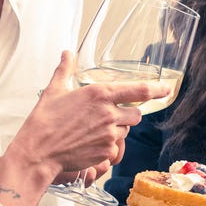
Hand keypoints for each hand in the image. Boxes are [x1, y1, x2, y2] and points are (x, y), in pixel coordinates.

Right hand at [7, 53, 167, 177]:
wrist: (38, 151)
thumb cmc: (44, 120)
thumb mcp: (54, 90)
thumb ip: (65, 70)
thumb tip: (67, 53)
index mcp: (99, 94)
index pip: (139, 90)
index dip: (156, 89)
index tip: (166, 88)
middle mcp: (109, 113)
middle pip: (136, 114)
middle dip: (127, 115)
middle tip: (107, 117)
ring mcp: (110, 134)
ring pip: (126, 131)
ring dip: (117, 130)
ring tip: (93, 131)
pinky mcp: (107, 152)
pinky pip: (116, 148)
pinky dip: (107, 146)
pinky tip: (90, 144)